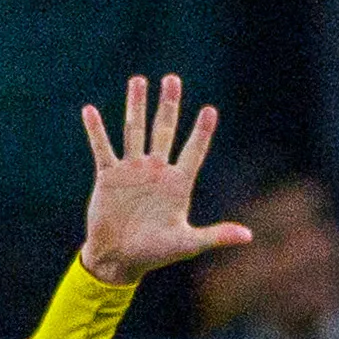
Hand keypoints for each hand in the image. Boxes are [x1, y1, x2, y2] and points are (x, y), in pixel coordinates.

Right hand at [77, 76, 253, 285]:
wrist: (120, 259)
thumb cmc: (156, 253)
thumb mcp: (188, 244)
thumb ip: (216, 235)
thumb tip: (248, 236)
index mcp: (178, 184)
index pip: (193, 151)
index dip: (201, 132)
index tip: (210, 110)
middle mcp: (156, 171)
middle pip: (164, 130)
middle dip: (168, 105)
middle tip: (172, 79)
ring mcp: (132, 170)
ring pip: (134, 130)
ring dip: (136, 106)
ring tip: (138, 80)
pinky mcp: (109, 176)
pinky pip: (102, 148)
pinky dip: (96, 131)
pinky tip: (90, 110)